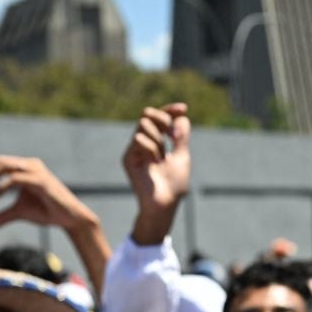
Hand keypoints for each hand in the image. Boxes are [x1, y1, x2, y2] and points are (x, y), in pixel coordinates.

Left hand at [0, 155, 97, 235]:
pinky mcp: (40, 181)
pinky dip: (2, 186)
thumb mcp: (19, 213)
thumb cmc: (46, 212)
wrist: (70, 217)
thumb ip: (2, 217)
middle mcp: (30, 165)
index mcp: (25, 168)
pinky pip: (15, 178)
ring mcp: (35, 170)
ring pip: (5, 165)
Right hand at [125, 104, 192, 244]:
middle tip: (172, 134)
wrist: (165, 202)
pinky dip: (151, 148)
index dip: (170, 110)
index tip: (184, 108)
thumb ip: (181, 136)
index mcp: (157, 142)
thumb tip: (182, 116)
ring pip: (143, 123)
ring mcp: (134, 150)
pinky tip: (154, 162)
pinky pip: (139, 139)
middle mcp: (143, 144)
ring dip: (158, 137)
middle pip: (148, 114)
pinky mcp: (128, 158)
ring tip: (162, 156)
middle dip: (163, 118)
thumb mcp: (182, 155)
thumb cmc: (174, 184)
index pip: (160, 118)